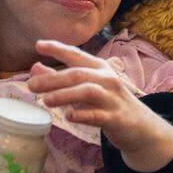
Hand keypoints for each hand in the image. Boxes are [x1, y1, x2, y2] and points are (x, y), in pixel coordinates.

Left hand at [27, 39, 172, 160]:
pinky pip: (98, 115)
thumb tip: (34, 68)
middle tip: (31, 85)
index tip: (38, 45)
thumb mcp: (87, 87)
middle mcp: (107, 79)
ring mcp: (113, 98)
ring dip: (65, 95)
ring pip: (88, 91)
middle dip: (53, 79)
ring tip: (46, 100)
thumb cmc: (109, 104)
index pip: (76, 55)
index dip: (58, 49)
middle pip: (78, 74)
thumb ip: (61, 79)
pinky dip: (83, 115)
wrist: (141, 126)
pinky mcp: (117, 118)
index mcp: (99, 68)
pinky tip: (69, 116)